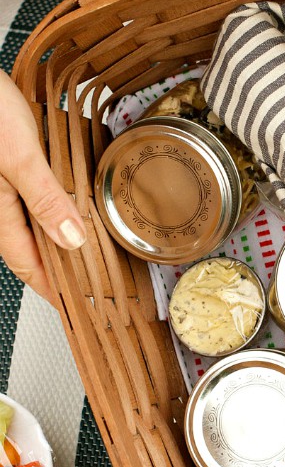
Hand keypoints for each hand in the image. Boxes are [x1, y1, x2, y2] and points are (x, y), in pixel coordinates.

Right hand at [0, 70, 85, 302]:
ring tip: (90, 251)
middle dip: (61, 268)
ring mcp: (4, 188)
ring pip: (33, 225)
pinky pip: (34, 200)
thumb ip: (46, 200)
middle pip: (32, 250)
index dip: (54, 290)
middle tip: (94, 283)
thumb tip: (72, 242)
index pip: (29, 267)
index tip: (79, 308)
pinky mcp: (11, 167)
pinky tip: (71, 207)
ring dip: (59, 239)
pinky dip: (54, 210)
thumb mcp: (21, 158)